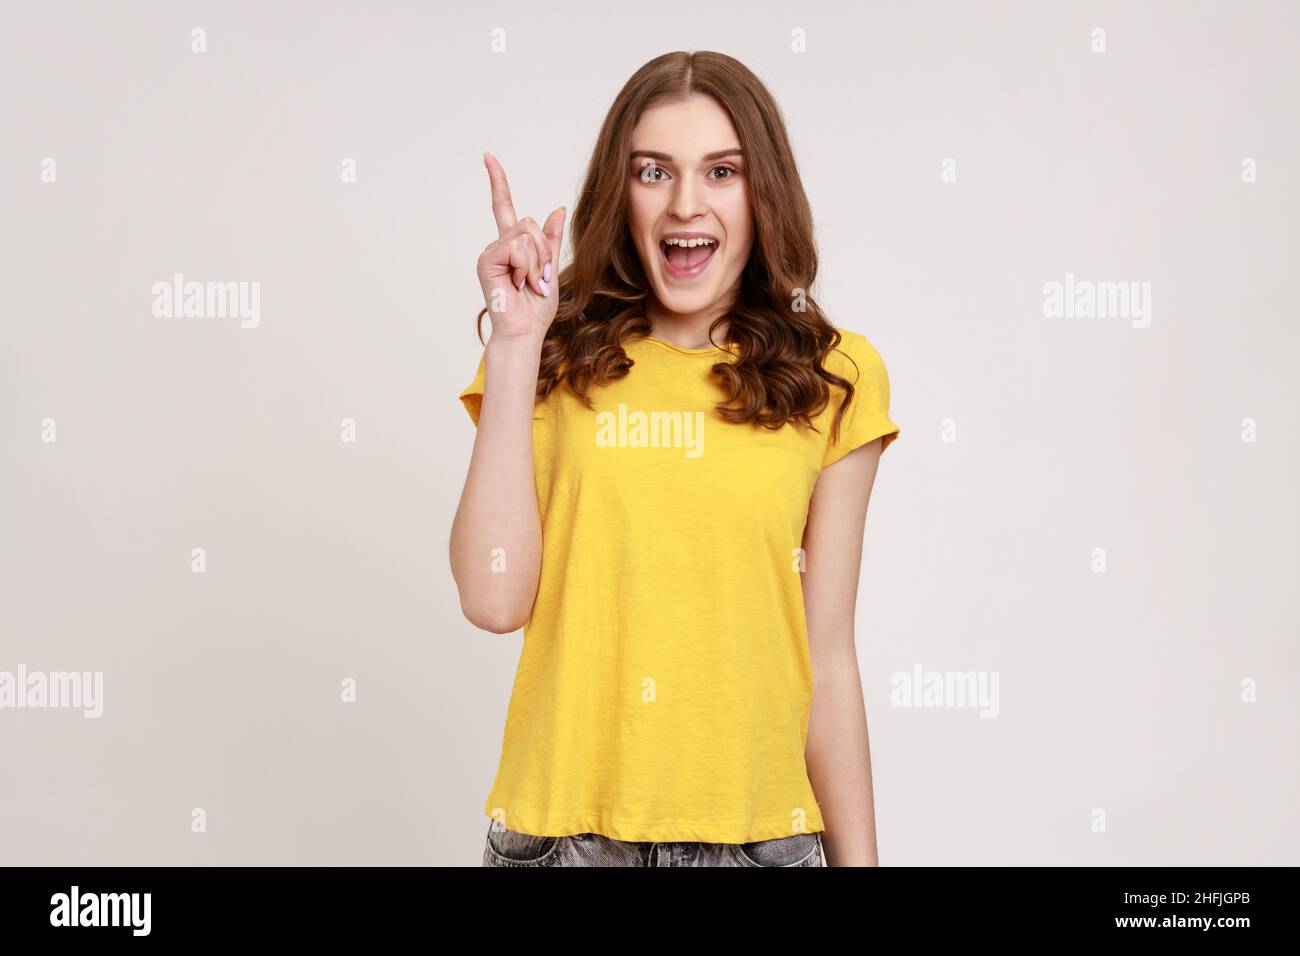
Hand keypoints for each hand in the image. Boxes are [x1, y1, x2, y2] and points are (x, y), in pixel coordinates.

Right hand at [476, 151, 565, 341]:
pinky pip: (517, 247)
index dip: (498, 181)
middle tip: (537, 278)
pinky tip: (517, 284)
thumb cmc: (536, 306)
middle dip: (543, 251)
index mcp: (512, 245)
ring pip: (525, 235)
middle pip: (529, 223)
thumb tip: (558, 208)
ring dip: (536, 262)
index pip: (504, 206)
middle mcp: (498, 245)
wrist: (526, 330)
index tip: (488, 157)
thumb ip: (551, 239)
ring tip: (527, 283)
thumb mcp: (550, 267)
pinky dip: (526, 266)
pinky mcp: (486, 261)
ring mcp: (490, 252)